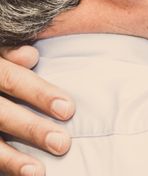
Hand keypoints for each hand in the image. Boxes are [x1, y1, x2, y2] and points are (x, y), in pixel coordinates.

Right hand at [0, 46, 74, 175]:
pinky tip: (20, 175)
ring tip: (37, 171)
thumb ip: (9, 55)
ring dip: (11, 159)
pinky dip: (2, 165)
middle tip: (62, 144)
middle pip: (1, 113)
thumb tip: (31, 56)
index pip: (12, 79)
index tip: (69, 109)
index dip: (39, 94)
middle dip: (31, 129)